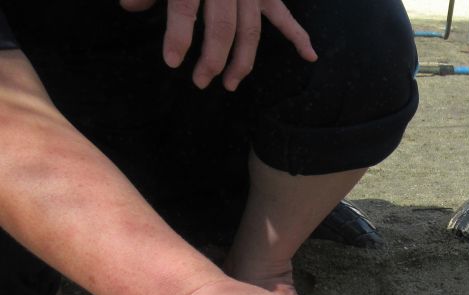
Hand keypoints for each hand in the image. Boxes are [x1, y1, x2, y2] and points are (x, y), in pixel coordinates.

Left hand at [120, 0, 317, 90]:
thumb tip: (130, 6)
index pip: (185, 10)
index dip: (178, 37)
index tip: (172, 62)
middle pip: (223, 28)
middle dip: (212, 59)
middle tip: (200, 82)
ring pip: (250, 32)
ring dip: (242, 62)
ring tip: (230, 84)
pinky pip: (283, 16)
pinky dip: (298, 36)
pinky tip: (310, 56)